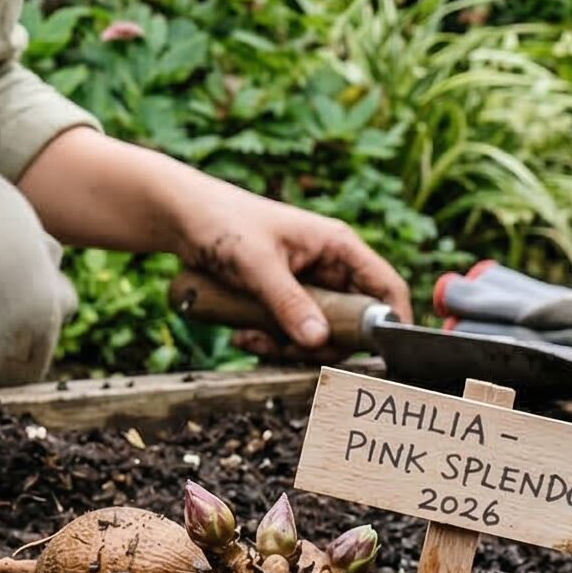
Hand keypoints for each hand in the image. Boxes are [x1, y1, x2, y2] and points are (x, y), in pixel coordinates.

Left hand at [174, 180, 410, 357]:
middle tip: (287, 349)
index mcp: (337, 246)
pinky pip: (290, 331)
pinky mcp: (282, 298)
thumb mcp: (257, 264)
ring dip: (289, 346)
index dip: (390, 322)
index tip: (381, 355)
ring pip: (318, 333)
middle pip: (351, 322)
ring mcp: (306, 284)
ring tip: (252, 338)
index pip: (386, 287)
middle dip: (322, 344)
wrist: (180, 217)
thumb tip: (319, 341)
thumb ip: (288, 302)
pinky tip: (242, 335)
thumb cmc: (222, 222)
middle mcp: (328, 266)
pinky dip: (270, 340)